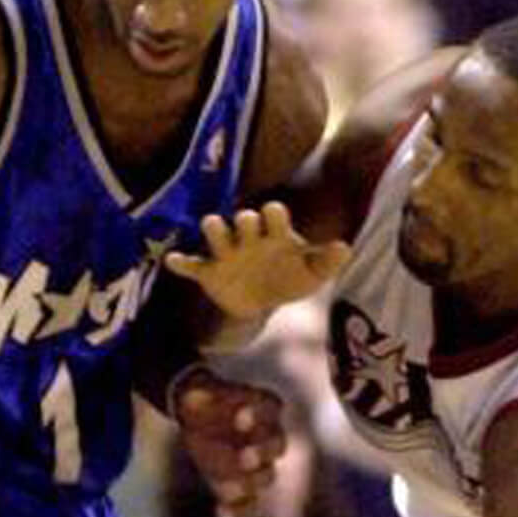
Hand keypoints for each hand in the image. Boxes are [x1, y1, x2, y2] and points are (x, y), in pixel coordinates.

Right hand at [164, 202, 350, 318]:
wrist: (262, 303)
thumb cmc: (289, 279)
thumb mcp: (311, 275)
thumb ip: (327, 262)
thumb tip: (344, 248)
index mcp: (274, 234)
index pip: (274, 214)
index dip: (274, 213)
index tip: (273, 215)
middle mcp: (249, 238)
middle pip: (244, 219)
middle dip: (245, 219)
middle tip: (246, 221)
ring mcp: (227, 254)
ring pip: (215, 234)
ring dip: (213, 229)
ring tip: (212, 226)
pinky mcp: (209, 272)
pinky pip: (191, 265)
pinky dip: (181, 263)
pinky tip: (173, 260)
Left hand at [174, 368, 284, 516]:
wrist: (196, 417)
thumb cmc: (204, 403)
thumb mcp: (203, 398)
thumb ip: (215, 407)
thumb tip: (237, 418)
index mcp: (264, 407)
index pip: (270, 409)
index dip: (258, 416)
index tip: (240, 418)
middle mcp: (268, 434)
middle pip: (276, 447)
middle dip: (262, 453)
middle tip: (246, 458)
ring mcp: (258, 461)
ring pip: (264, 476)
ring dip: (248, 484)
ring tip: (228, 489)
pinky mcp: (243, 481)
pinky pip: (248, 501)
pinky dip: (237, 509)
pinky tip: (219, 511)